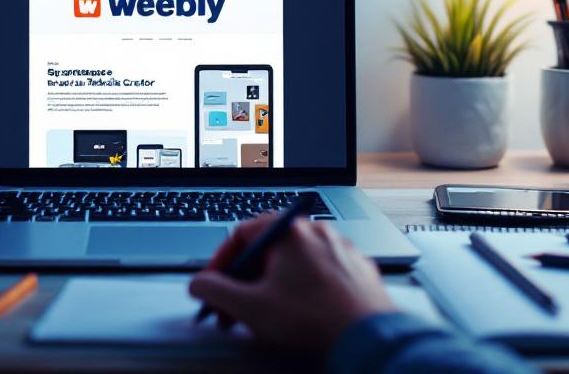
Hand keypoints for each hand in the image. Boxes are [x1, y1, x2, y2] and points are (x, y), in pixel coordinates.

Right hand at [189, 214, 394, 353]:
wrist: (368, 337)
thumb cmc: (313, 319)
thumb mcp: (251, 307)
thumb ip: (216, 291)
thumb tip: (200, 284)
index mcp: (289, 232)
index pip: (242, 234)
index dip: (221, 262)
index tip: (214, 284)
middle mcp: (317, 232)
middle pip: (268, 249)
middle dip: (246, 280)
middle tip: (236, 306)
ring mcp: (341, 249)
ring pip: (296, 262)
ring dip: (273, 286)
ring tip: (267, 316)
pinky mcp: (358, 269)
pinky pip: (321, 273)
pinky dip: (304, 289)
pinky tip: (300, 315)